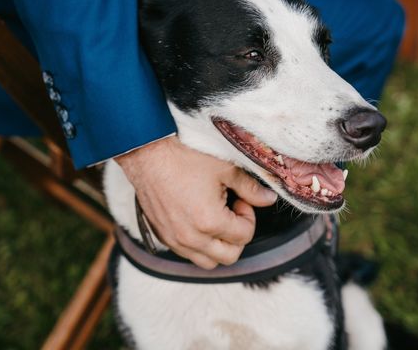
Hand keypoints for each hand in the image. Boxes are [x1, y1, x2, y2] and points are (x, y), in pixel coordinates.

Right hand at [115, 135, 276, 268]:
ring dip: (218, 246)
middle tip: (232, 212)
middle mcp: (191, 238)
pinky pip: (187, 254)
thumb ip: (251, 188)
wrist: (148, 154)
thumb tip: (270, 199)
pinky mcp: (162, 237)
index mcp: (210, 222)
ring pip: (207, 262)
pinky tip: (198, 221)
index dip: (249, 217)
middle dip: (237, 236)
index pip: (244, 236)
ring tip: (216, 219)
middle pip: (229, 256)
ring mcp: (174, 240)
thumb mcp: (225, 169)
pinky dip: (199, 245)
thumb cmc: (185, 158)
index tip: (240, 200)